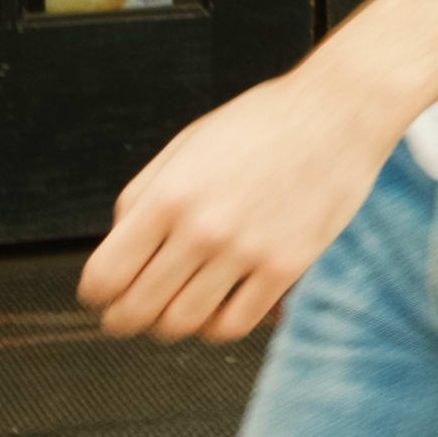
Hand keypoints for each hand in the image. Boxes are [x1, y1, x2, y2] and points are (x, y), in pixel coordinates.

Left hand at [78, 64, 402, 340]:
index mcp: (168, 195)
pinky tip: (219, 305)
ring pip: (181, 325)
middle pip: (136, 311)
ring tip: (178, 307)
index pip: (103, 278)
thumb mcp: (187, 144)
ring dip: (169, 324)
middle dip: (124, 319)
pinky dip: (216, 327)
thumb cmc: (264, 122)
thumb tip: (118, 248)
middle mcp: (202, 228)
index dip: (96, 295)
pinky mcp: (286, 266)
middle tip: (131, 313)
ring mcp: (246, 251)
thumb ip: (143, 195)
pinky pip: (233, 325)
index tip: (105, 294)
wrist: (341, 109)